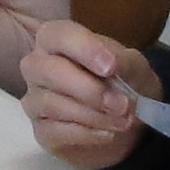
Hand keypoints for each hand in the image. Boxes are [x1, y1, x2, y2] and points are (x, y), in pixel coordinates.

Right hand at [18, 19, 157, 167]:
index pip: (57, 35)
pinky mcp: (41, 131)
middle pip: (44, 70)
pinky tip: (108, 133)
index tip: (110, 67)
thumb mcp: (133, 66)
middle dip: (87, 89)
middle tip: (121, 104)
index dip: (83, 49)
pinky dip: (87, 134)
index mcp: (56, 40)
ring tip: (123, 121)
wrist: (126, 120)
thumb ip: (123, 61)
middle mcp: (38, 66)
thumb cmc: (123, 82)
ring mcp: (36, 100)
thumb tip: (111, 63)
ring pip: (50, 104)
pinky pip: (55, 132)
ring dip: (93, 115)